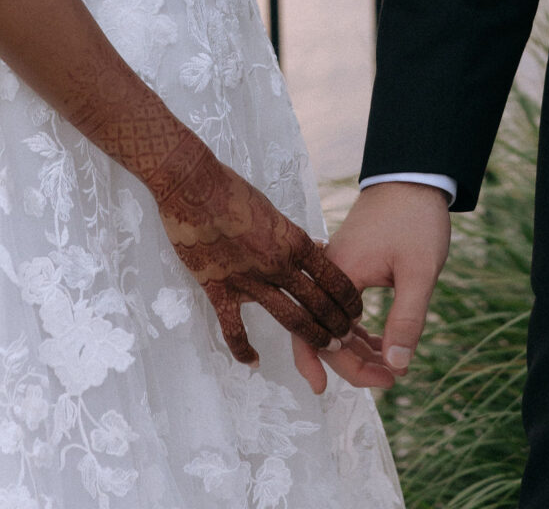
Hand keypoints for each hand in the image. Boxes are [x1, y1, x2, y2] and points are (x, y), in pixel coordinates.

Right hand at [157, 152, 362, 365]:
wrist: (193, 185)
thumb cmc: (232, 191)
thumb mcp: (273, 211)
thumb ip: (293, 236)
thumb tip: (317, 248)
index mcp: (293, 242)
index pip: (333, 278)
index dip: (348, 299)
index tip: (355, 311)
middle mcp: (278, 264)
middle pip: (319, 303)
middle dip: (338, 324)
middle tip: (349, 338)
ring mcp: (249, 280)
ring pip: (290, 320)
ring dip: (313, 337)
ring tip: (328, 350)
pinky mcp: (219, 288)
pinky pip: (234, 329)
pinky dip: (245, 350)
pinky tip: (254, 362)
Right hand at [291, 183, 449, 391]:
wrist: (413, 177)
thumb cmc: (416, 219)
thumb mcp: (419, 272)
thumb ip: (407, 319)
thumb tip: (397, 365)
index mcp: (337, 274)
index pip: (323, 336)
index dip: (343, 369)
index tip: (378, 386)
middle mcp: (326, 273)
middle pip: (325, 333)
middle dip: (354, 363)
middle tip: (392, 380)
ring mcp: (334, 269)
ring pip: (333, 321)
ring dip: (357, 348)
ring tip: (390, 368)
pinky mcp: (346, 266)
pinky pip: (342, 307)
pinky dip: (358, 329)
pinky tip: (381, 343)